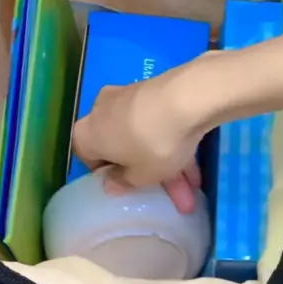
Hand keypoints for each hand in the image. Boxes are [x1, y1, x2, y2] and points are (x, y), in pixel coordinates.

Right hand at [72, 65, 206, 213]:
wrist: (187, 98)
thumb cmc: (153, 144)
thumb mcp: (140, 176)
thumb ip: (123, 183)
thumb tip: (110, 184)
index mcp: (87, 134)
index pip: (89, 159)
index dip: (110, 176)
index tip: (129, 187)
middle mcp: (101, 111)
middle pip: (121, 147)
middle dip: (147, 172)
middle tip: (168, 193)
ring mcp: (128, 97)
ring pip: (145, 137)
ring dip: (165, 162)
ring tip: (190, 187)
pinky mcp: (154, 90)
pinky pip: (159, 124)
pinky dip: (173, 143)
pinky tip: (195, 166)